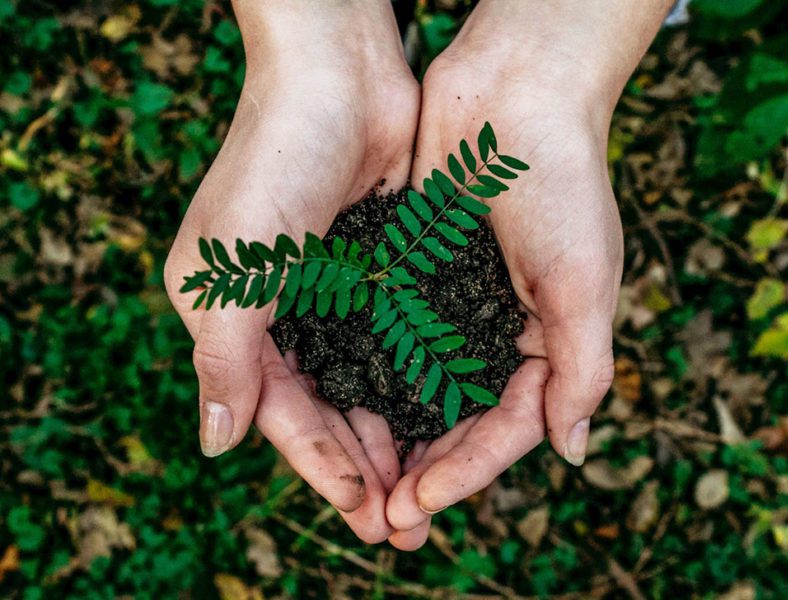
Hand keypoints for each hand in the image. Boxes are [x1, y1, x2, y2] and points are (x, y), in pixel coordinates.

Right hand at [164, 0, 418, 542]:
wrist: (339, 79)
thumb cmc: (274, 163)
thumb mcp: (231, 268)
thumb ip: (224, 358)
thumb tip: (216, 445)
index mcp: (235, 319)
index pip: (280, 411)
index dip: (319, 464)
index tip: (362, 509)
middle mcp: (284, 314)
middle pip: (327, 410)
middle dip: (363, 467)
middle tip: (403, 525)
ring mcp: (336, 295)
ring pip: (367, 385)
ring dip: (395, 437)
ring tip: (429, 490)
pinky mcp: (381, 273)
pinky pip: (399, 343)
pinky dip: (417, 384)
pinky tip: (445, 420)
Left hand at [385, 0, 670, 549]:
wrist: (515, 95)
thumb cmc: (563, 184)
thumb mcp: (586, 282)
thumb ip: (582, 369)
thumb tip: (572, 452)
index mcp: (545, 343)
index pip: (506, 427)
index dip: (467, 470)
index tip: (422, 502)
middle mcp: (495, 332)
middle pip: (456, 419)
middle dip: (423, 469)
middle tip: (383, 518)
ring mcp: (451, 305)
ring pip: (416, 387)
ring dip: (389, 435)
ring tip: (357, 482)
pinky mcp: (411, 274)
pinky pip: (387, 335)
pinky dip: (367, 373)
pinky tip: (338, 406)